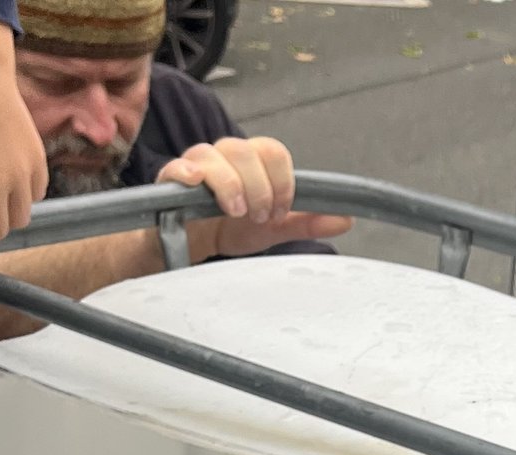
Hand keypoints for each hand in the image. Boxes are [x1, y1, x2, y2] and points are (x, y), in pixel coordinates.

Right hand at [158, 138, 351, 260]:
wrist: (193, 244)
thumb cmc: (230, 227)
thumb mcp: (274, 228)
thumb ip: (307, 222)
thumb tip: (345, 219)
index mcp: (252, 162)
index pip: (273, 151)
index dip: (282, 180)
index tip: (282, 210)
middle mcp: (224, 156)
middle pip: (244, 149)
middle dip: (259, 186)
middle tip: (260, 216)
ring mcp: (196, 164)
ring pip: (213, 155)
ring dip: (231, 185)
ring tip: (236, 213)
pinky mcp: (169, 178)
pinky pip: (177, 166)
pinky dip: (186, 172)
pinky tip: (195, 184)